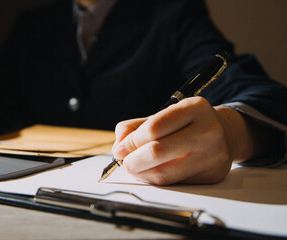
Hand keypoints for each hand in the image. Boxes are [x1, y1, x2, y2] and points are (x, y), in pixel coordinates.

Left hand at [112, 97, 254, 184]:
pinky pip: (174, 183)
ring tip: (136, 168)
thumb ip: (135, 127)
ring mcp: (213, 155)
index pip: (154, 128)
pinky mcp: (212, 175)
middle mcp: (208, 130)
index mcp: (195, 108)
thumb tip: (119, 147)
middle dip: (132, 161)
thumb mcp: (164, 115)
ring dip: (142, 174)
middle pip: (157, 152)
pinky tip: (153, 172)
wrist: (225, 134)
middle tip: (125, 162)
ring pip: (164, 174)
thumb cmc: (187, 124)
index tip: (121, 149)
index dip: (131, 142)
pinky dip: (157, 180)